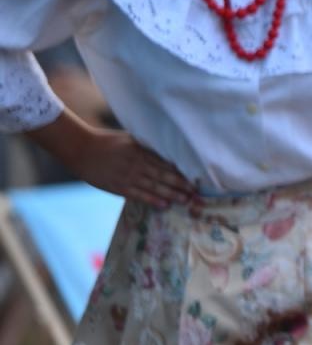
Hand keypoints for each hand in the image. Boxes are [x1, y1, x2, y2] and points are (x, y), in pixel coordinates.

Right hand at [72, 129, 193, 207]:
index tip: (196, 178)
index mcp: (141, 151)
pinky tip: (165, 205)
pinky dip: (153, 200)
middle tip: (196, 193)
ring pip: (154, 187)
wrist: (81, 150)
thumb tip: (166, 150)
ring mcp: (127, 176)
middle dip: (181, 185)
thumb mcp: (130, 139)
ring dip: (171, 194)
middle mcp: (137, 164)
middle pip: (164, 176)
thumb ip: (147, 146)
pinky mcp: (118, 187)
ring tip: (186, 200)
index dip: (182, 172)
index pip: (166, 163)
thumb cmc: (107, 142)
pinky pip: (138, 196)